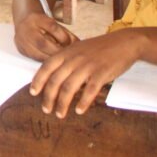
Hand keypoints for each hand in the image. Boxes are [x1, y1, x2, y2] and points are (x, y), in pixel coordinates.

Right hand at [14, 13, 78, 60]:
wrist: (24, 22)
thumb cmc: (43, 24)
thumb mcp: (54, 24)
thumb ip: (66, 34)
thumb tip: (78, 45)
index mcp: (37, 19)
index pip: (53, 28)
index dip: (64, 38)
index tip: (73, 45)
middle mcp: (27, 29)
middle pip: (44, 44)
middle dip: (58, 52)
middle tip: (69, 57)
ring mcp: (22, 41)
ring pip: (39, 54)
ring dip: (52, 60)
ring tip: (63, 62)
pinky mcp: (22, 50)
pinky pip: (35, 59)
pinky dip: (46, 62)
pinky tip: (54, 63)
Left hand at [29, 30, 143, 117]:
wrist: (123, 42)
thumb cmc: (99, 48)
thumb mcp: (77, 49)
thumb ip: (66, 61)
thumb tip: (53, 77)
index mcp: (66, 52)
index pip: (47, 67)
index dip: (38, 80)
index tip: (33, 92)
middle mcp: (74, 59)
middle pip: (56, 80)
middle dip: (49, 97)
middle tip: (46, 109)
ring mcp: (88, 66)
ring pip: (70, 87)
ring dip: (63, 103)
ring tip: (60, 114)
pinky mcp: (102, 73)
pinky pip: (90, 90)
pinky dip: (83, 102)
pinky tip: (79, 111)